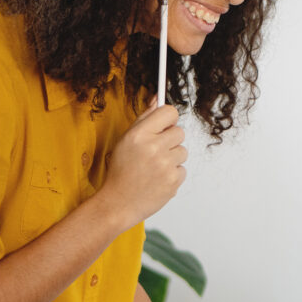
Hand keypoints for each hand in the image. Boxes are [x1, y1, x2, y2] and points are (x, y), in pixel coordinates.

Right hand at [96, 104, 185, 227]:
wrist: (119, 203)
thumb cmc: (121, 171)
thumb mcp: (126, 140)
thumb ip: (144, 118)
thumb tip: (158, 98)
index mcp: (139, 135)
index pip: (169, 112)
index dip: (168, 118)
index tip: (164, 125)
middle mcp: (154, 148)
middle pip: (180, 132)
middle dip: (170, 140)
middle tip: (155, 151)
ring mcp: (165, 166)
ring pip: (183, 151)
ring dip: (172, 158)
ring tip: (154, 167)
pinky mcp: (174, 181)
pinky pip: (182, 169)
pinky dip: (173, 173)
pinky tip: (158, 179)